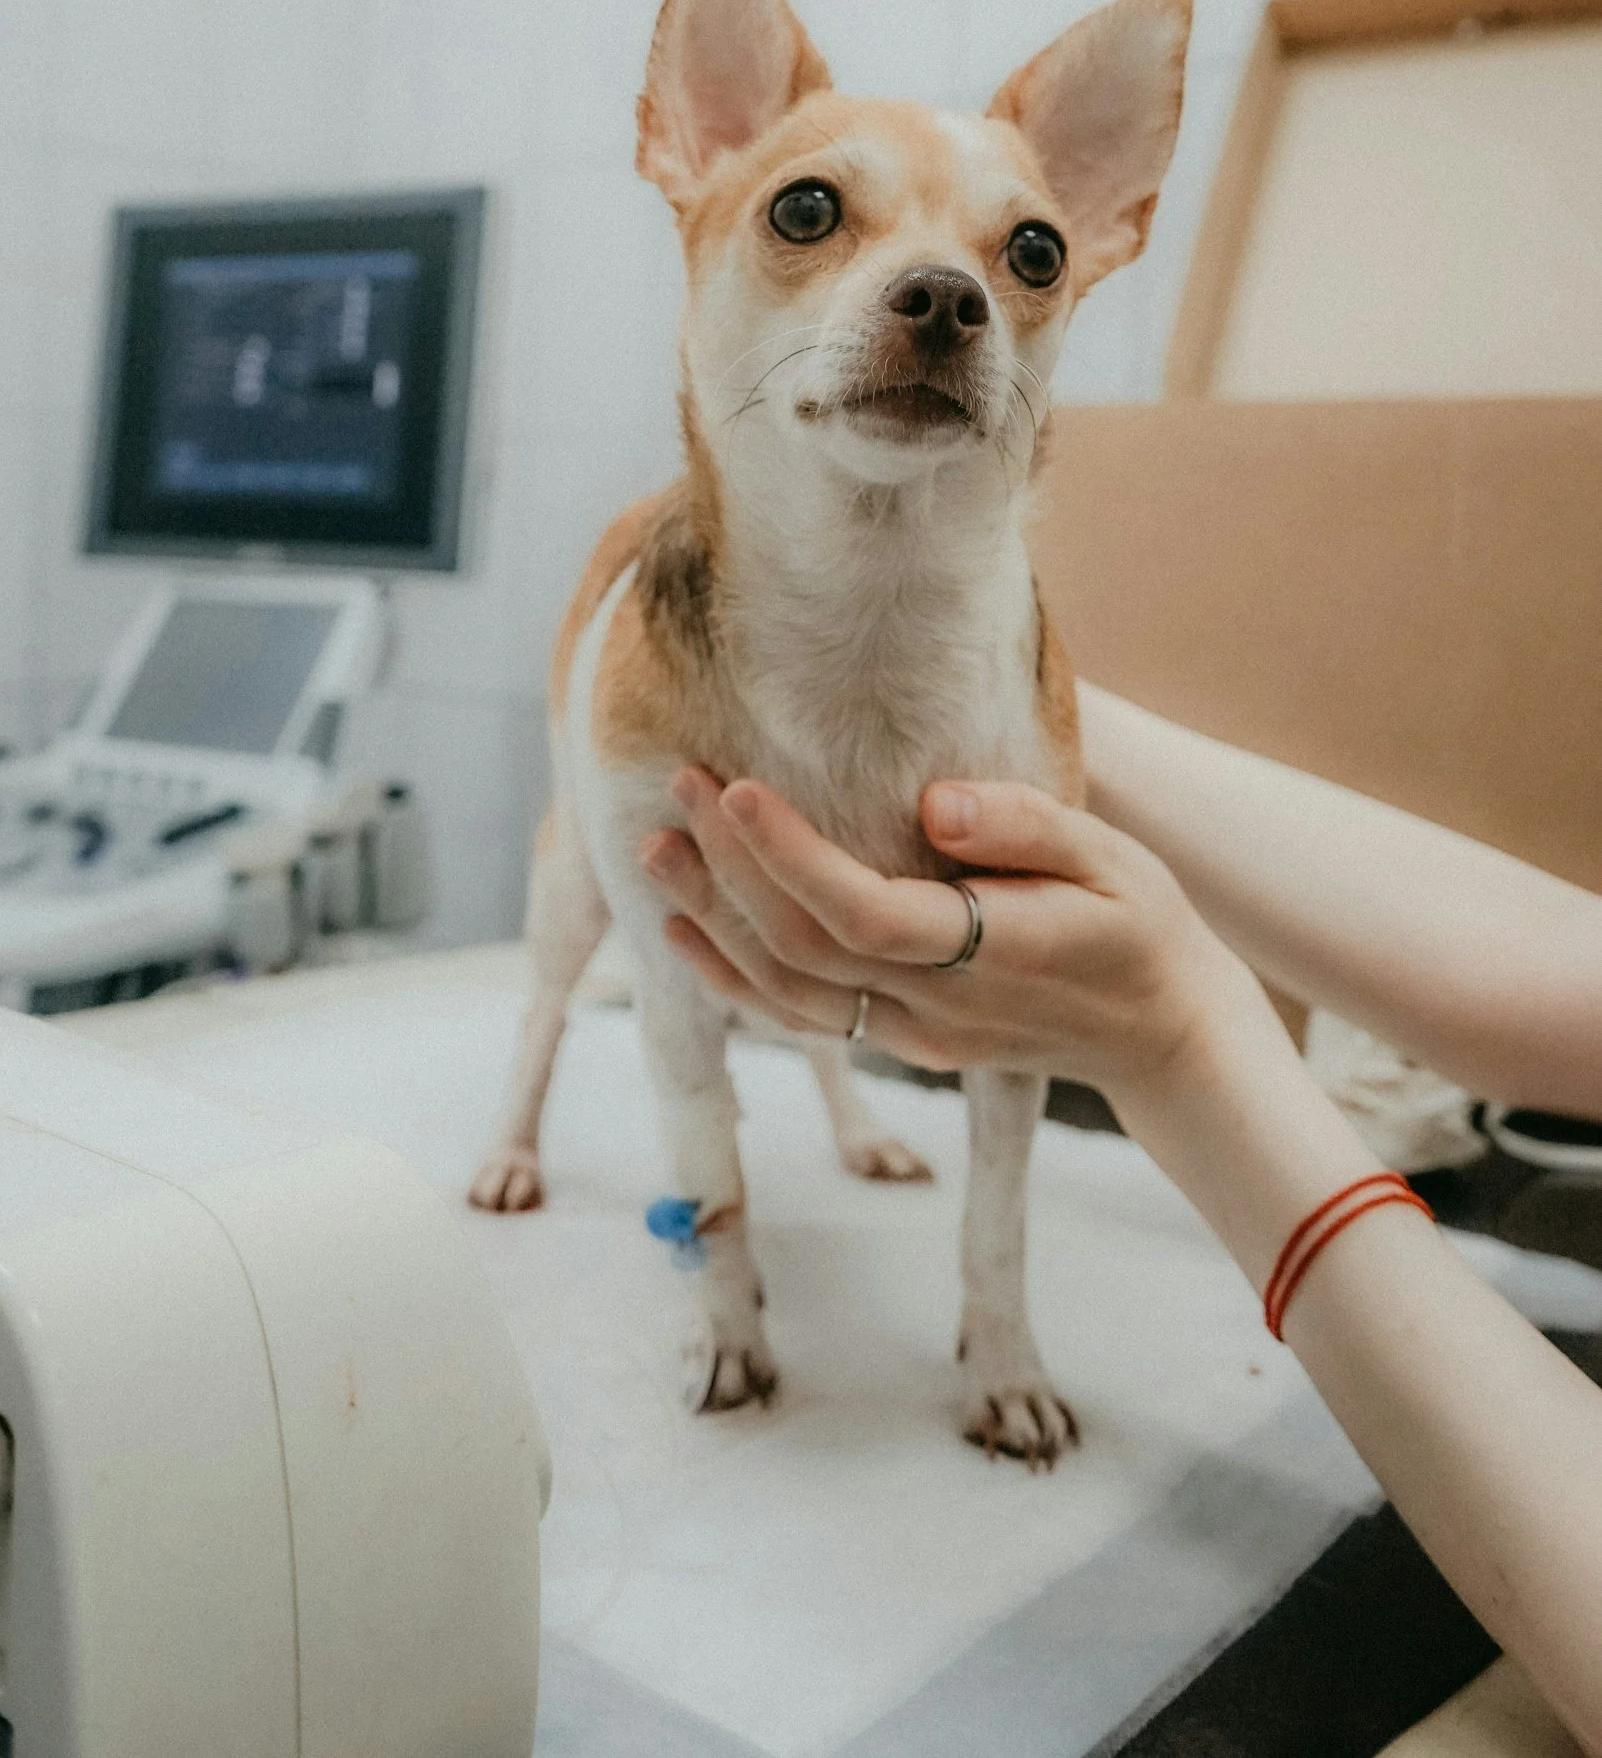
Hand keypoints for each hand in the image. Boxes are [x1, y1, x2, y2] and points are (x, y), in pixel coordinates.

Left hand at [641, 769, 1260, 1102]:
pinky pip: (801, 1016)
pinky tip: (689, 929)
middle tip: (680, 782)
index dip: (788, 857)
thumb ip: (1025, 826)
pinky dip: (735, 976)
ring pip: (786, 994)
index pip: (862, 913)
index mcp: (991, 953)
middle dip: (729, 867)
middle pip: (802, 950)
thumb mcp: (1114, 858)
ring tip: (658, 850)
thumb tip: (933, 802)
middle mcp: (937, 1008)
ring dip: (714, 920)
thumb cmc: (1143, 925)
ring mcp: (914, 1035)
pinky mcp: (901, 1042)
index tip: (736, 789)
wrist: (1167, 1038)